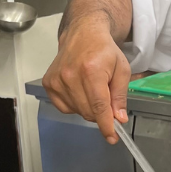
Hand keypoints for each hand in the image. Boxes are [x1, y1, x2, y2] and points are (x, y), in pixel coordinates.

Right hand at [42, 13, 131, 143]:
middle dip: (101, 113)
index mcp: (91, 70)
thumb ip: (120, 95)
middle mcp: (70, 76)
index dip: (106, 125)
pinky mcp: (49, 83)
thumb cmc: (104, 50)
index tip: (112, 137)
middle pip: (88, 111)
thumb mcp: (122, 69)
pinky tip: (80, 90)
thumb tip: (118, 118)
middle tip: (107, 100)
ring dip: (88, 107)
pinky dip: (75, 104)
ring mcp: (57, 80)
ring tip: (92, 88)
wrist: (82, 34)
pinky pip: (64, 107)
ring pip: (77, 111)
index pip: (98, 106)